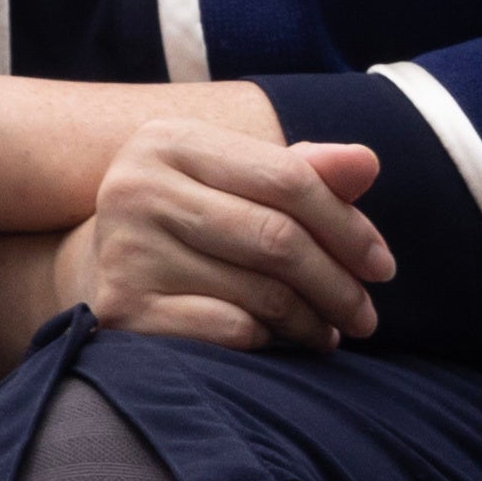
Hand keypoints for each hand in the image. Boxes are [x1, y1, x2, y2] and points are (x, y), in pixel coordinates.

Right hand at [64, 120, 386, 348]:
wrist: (100, 273)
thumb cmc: (190, 223)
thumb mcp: (236, 184)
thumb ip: (303, 173)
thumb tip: (368, 162)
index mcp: (168, 140)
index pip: (287, 177)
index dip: (348, 225)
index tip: (382, 265)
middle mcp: (137, 186)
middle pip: (277, 238)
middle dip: (339, 284)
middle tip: (366, 316)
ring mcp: (125, 248)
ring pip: (262, 292)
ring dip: (313, 321)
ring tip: (326, 331)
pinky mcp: (125, 308)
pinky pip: (232, 330)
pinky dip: (269, 341)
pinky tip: (275, 340)